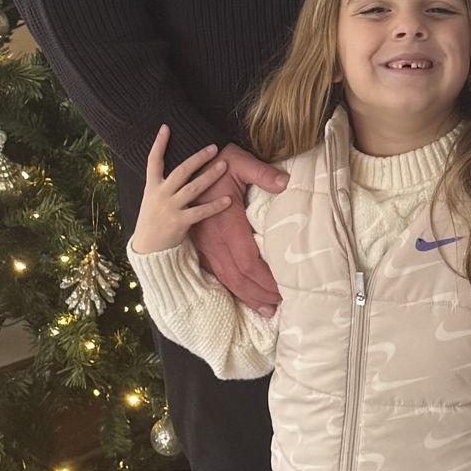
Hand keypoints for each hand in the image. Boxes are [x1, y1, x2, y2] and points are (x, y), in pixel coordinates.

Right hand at [131, 128, 229, 253]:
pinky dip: (215, 206)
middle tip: (214, 147)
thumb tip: (180, 168)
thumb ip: (163, 184)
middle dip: (197, 158)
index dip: (159, 144)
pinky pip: (200, 212)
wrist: (147, 249)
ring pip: (192, 188)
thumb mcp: (152, 199)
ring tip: (224, 166)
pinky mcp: (179, 223)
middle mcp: (160, 195)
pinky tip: (229, 199)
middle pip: (180, 171)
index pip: (153, 161)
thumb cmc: (153, 221)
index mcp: (152, 187)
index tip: (165, 127)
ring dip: (209, 176)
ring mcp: (169, 208)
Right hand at [189, 143, 286, 315]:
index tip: (285, 287)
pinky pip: (217, 274)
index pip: (248, 261)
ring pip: (227, 279)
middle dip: (260, 293)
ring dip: (248, 296)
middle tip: (281, 304)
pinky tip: (246, 297)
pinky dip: (234, 289)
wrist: (185, 165)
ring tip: (268, 309)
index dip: (266, 278)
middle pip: (238, 277)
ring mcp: (204, 246)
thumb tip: (285, 183)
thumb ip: (263, 173)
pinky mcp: (200, 248)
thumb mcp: (240, 161)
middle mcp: (212, 240)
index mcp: (225, 223)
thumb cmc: (216, 164)